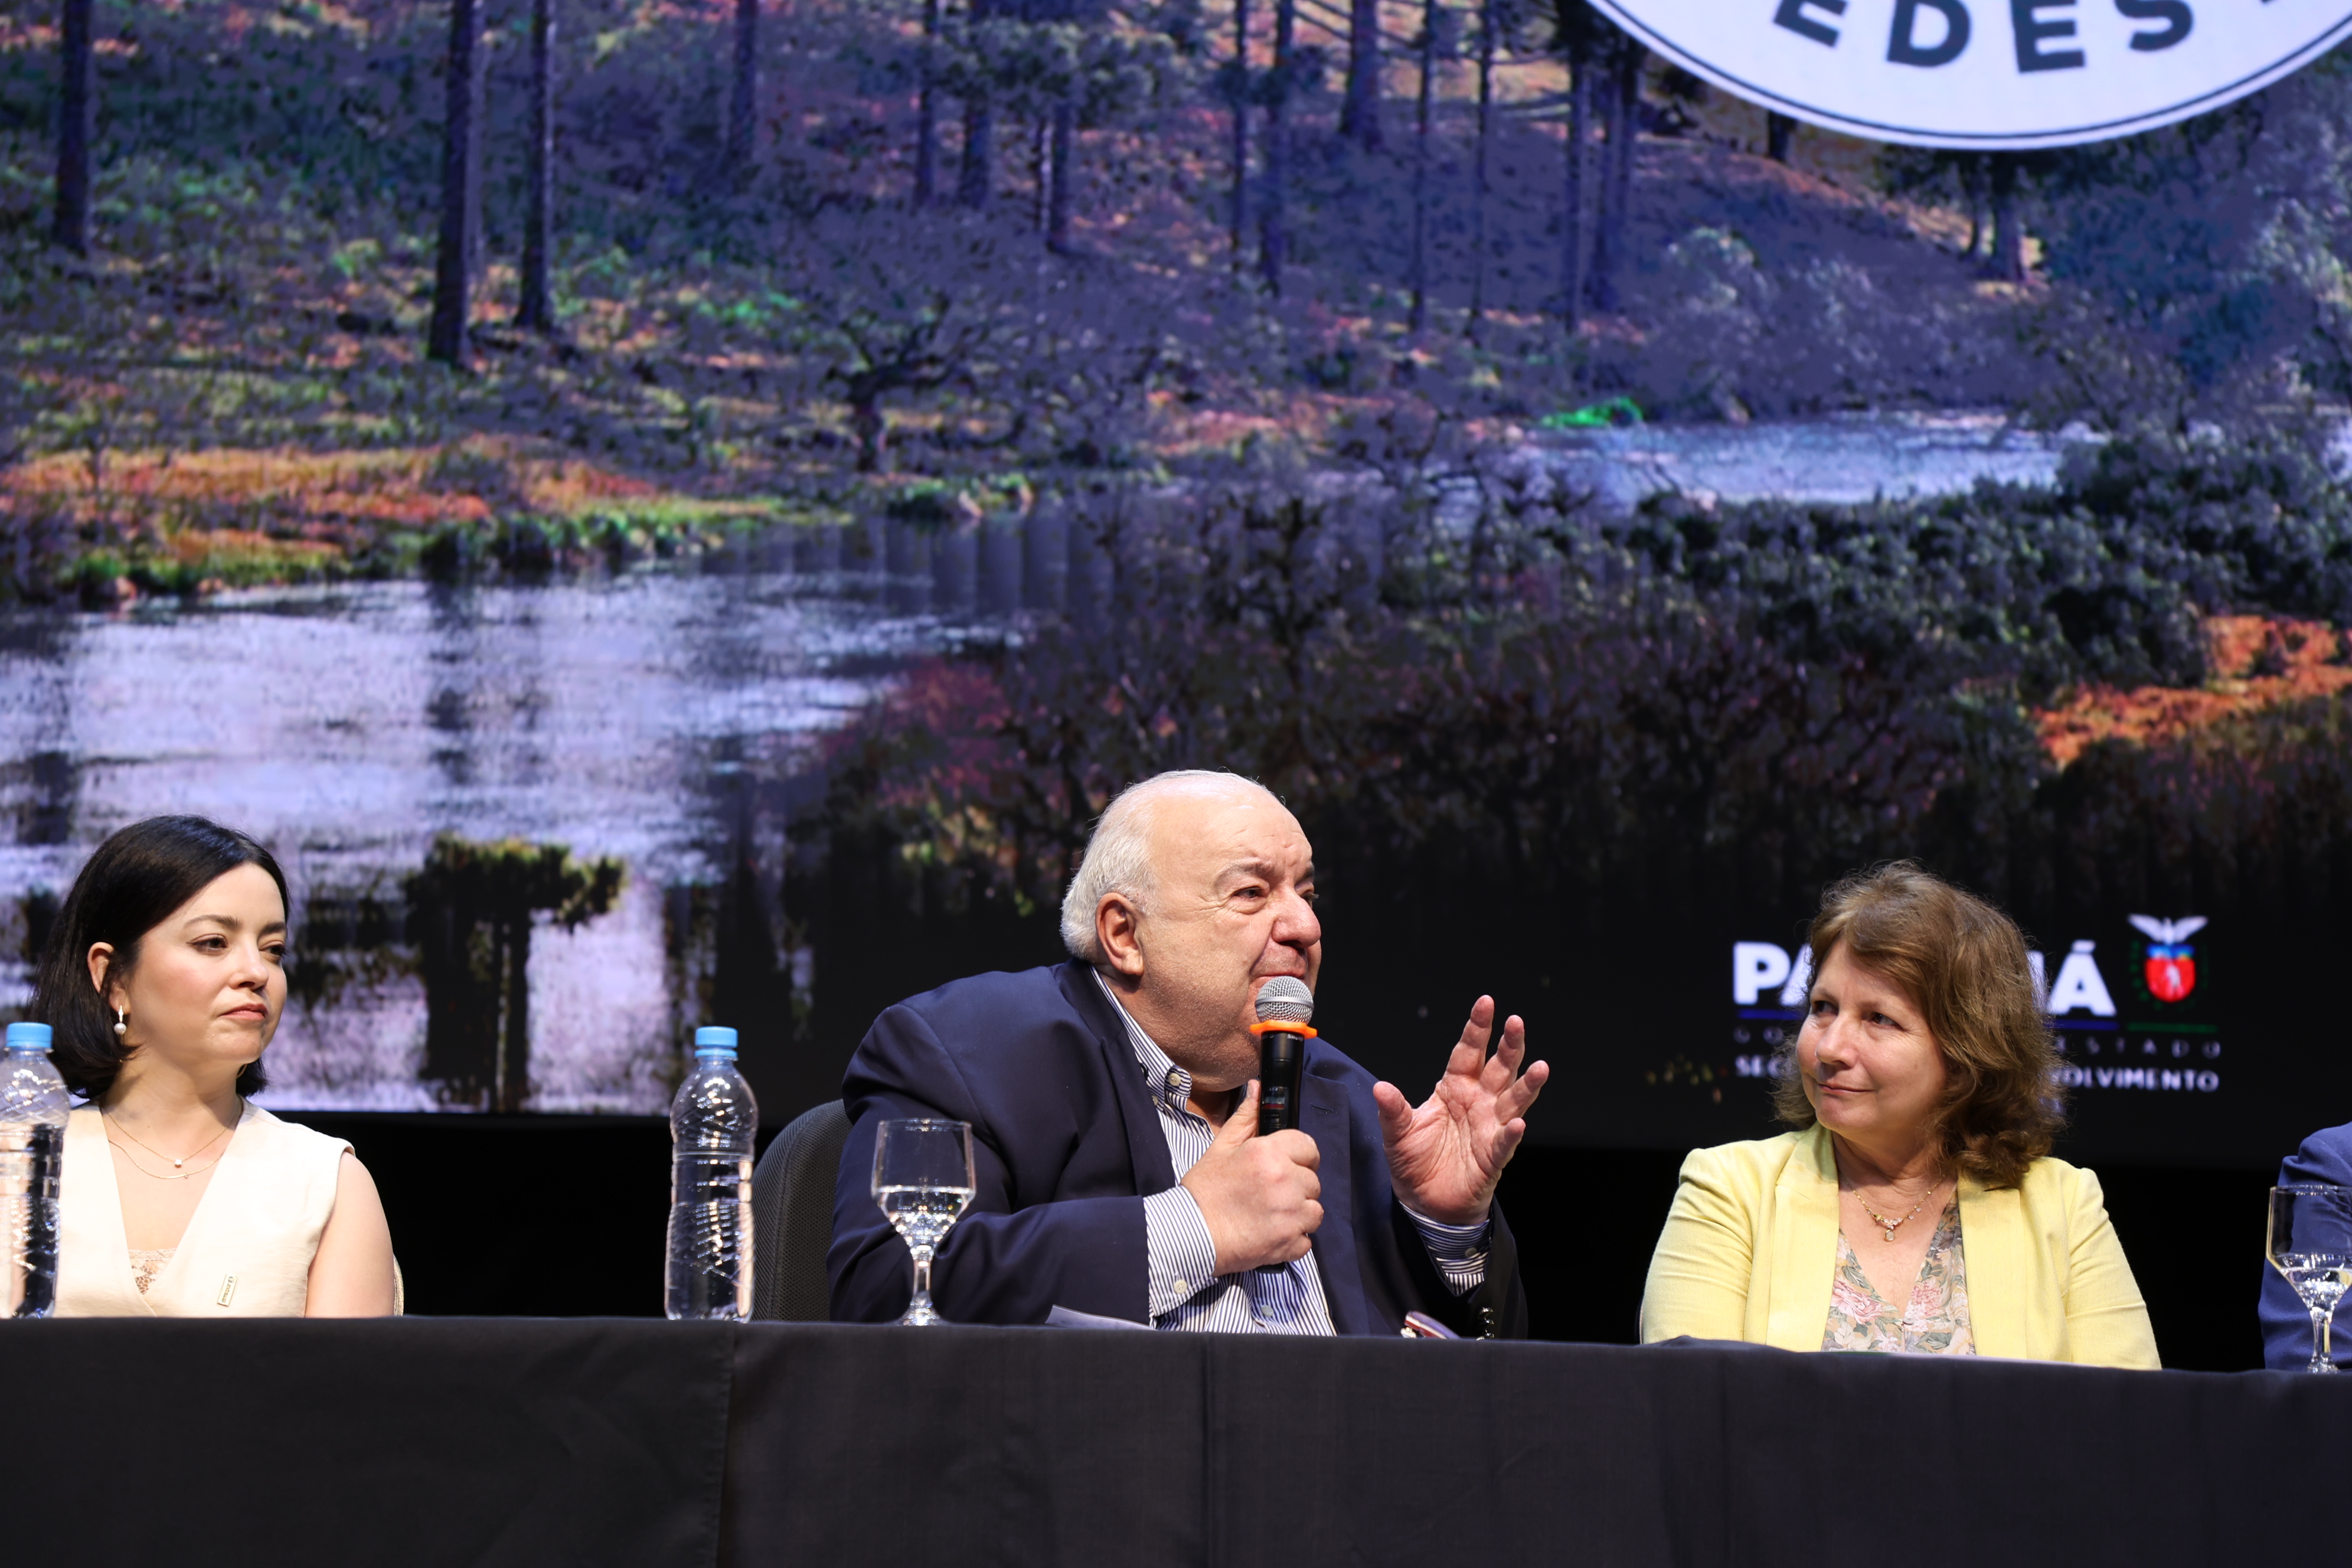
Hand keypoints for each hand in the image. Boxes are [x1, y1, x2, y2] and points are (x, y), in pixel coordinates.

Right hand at [1180, 1081, 1323, 1274]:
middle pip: (1313, 1181)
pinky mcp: (1290, 1244)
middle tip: (1271, 1193)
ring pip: (1315, 1210)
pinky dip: (1293, 1239)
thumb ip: (1246, 1118)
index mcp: (1269, 1153)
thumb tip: (1258, 1088)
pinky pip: (1307, 1239)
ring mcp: (1291, 1215)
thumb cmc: (1205, 1191)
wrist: (1190, 1235)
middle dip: (1297, 1186)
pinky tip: (1271, 1234)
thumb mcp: (1221, 1148)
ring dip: (1299, 1213)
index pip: (1308, 1146)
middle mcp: (1285, 1182)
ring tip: (1272, 1215)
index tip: (1287, 1165)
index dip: (1299, 1156)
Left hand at [1374, 996, 1547, 1226]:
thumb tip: (1379, 1087)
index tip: (1487, 1003)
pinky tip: (1519, 1124)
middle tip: (1517, 1023)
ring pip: (1513, 1101)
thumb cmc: (1414, 1161)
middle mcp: (1478, 1102)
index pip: (1468, 1052)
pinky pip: (1504, 1143)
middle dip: (1508, 1046)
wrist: (1424, 1202)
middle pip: (1497, 1069)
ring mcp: (1489, 1128)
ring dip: (1526, 1085)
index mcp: (1454, 1088)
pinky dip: (1512, 1134)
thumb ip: (1392, 1110)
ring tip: (1540, 1066)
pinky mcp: (1493, 1157)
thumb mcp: (1397, 1133)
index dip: (1477, 1028)